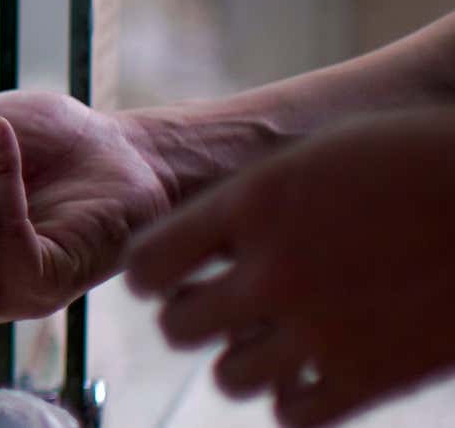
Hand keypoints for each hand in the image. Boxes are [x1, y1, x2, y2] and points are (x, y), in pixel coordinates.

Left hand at [127, 108, 454, 426]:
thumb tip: (198, 240)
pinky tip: (313, 364)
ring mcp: (324, 328)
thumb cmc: (411, 158)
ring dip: (242, 358)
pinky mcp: (372, 375)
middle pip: (178, 327)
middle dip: (190, 315)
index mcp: (254, 203)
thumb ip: (251, 200)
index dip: (152, 274)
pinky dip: (294, 394)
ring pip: (228, 377)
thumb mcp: (314, 156)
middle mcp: (276, 270)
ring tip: (272, 334)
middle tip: (217, 305)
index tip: (170, 274)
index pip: (147, 262)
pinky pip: (292, 412)